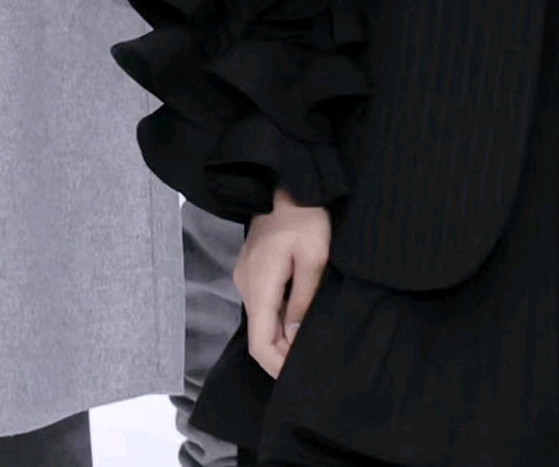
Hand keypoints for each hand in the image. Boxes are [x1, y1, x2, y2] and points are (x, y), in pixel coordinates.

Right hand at [235, 197, 333, 374]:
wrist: (288, 183)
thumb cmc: (305, 218)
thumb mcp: (313, 260)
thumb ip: (302, 302)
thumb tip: (292, 339)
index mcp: (259, 285)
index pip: (258, 342)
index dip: (277, 365)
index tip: (300, 375)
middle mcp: (245, 284)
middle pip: (258, 335)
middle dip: (282, 355)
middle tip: (312, 363)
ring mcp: (245, 277)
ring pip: (259, 322)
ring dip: (281, 338)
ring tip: (308, 344)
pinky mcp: (252, 270)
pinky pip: (261, 306)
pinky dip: (277, 321)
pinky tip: (298, 320)